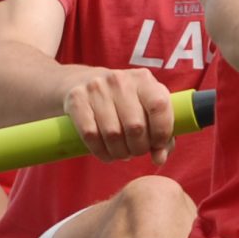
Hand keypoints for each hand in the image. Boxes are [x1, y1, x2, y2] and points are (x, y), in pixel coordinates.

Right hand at [62, 67, 179, 164]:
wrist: (83, 82)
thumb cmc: (124, 101)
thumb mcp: (146, 108)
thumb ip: (161, 134)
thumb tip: (159, 158)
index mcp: (143, 79)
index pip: (159, 106)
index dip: (162, 132)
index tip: (157, 144)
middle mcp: (120, 80)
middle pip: (136, 127)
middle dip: (139, 148)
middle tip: (136, 151)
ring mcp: (96, 88)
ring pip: (113, 134)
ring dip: (120, 153)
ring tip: (122, 153)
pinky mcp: (76, 99)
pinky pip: (90, 136)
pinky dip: (101, 152)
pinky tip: (106, 153)